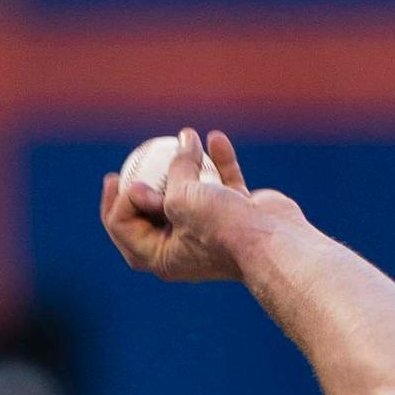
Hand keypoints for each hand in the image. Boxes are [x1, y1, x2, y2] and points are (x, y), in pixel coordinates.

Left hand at [98, 129, 303, 284]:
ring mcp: (212, 229)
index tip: (129, 180)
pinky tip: (215, 138)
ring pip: (191, 194)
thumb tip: (180, 142)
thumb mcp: (182, 198)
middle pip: (151, 213)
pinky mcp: (238, 213)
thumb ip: (174, 169)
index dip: (120, 201)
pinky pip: (223, 183)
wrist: (274, 244)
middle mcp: (183, 246)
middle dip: (140, 187)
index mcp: (161, 256)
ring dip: (185, 166)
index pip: (125, 228)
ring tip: (181, 139)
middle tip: (127, 167)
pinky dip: (219, 161)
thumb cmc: (221, 228)